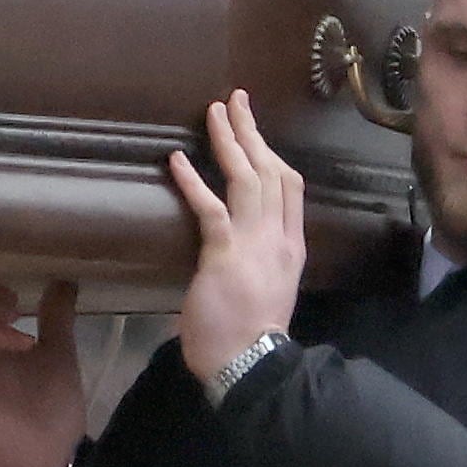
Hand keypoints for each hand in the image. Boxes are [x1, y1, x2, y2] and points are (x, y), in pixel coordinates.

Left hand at [165, 90, 306, 384]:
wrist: (250, 366)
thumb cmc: (250, 339)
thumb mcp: (266, 292)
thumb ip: (254, 264)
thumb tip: (233, 252)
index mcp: (290, 247)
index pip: (290, 188)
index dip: (273, 154)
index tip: (258, 133)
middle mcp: (278, 238)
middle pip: (271, 170)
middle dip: (252, 132)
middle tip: (235, 100)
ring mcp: (255, 244)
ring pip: (247, 179)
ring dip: (229, 141)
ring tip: (213, 112)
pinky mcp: (225, 254)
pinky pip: (211, 208)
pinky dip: (193, 181)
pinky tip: (176, 159)